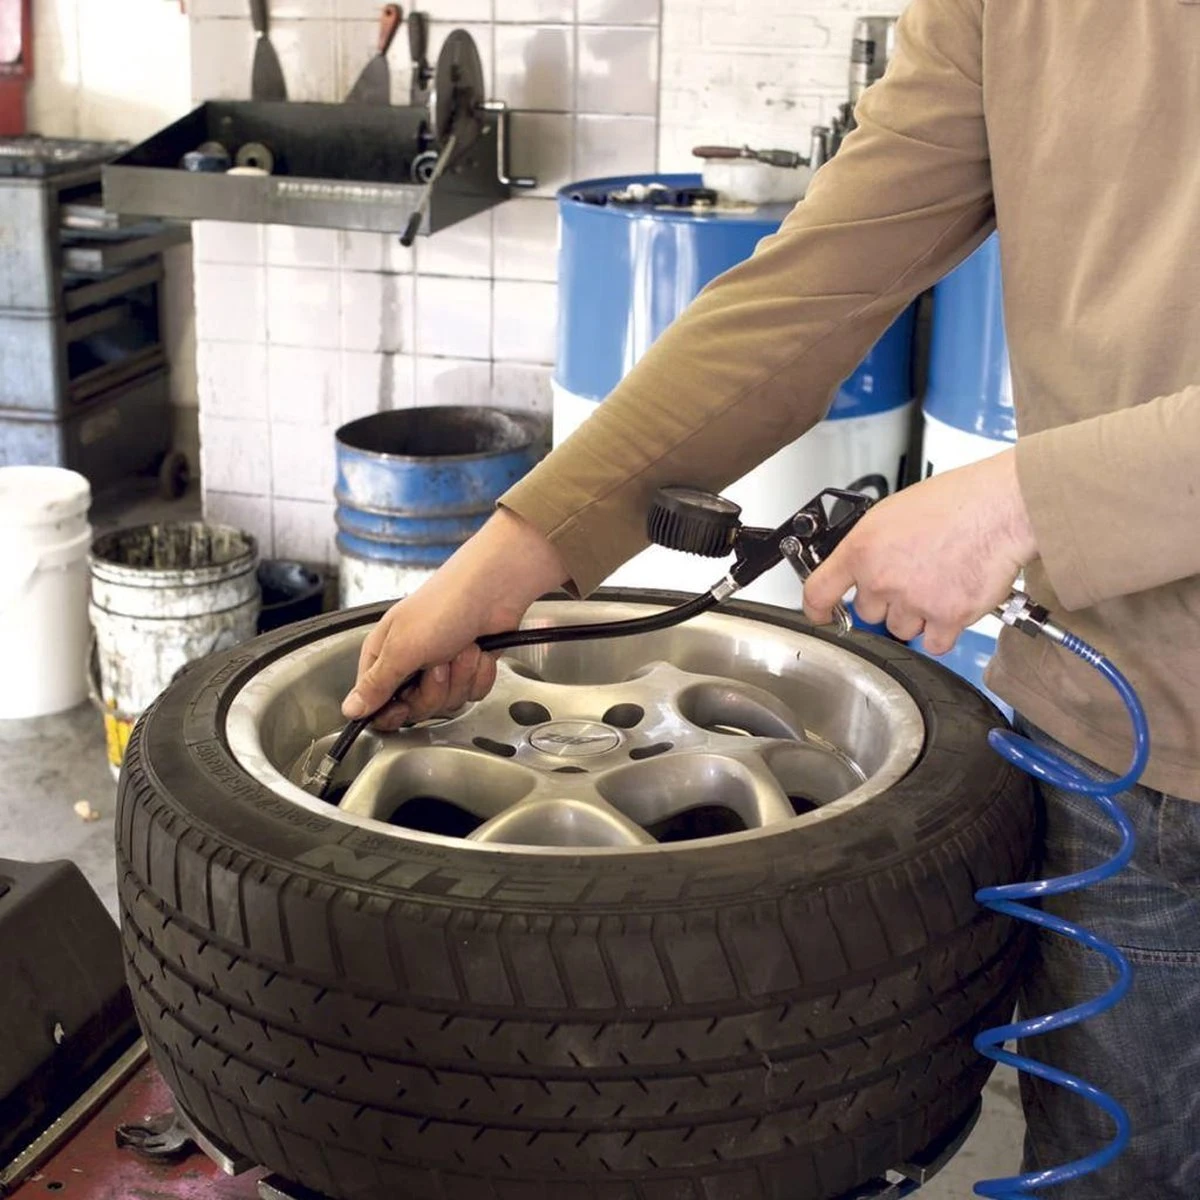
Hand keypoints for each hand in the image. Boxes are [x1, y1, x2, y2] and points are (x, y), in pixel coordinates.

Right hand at [342, 508, 568, 728]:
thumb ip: (376, 684)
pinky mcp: (470, 668)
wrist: (494, 588)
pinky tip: (480, 652)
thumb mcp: (402, 648)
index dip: (390, 712)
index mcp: (384, 655)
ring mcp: (442, 666)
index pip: (376, 704)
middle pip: (416, 709)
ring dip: (460, 677)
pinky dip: (479, 674)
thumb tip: (350, 709)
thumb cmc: (444, 605)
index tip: (402, 707)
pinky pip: (473, 693)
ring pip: (448, 703)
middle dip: (433, 690)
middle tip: (438, 664)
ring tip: (461, 648)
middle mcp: (411, 662)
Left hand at [803, 450, 1036, 654]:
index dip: (817, 609)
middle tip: (913, 579)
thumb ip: (871, 544)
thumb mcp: (893, 512)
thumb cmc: (957, 501)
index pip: (819, 590)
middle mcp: (883, 578)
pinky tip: (953, 606)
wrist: (1001, 507)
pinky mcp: (947, 617)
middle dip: (887, 602)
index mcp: (862, 549)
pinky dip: (944, 631)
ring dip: (917, 617)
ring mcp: (914, 600)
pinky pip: (934, 643)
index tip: (820, 615)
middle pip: (868, 613)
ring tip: (939, 583)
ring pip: (902, 629)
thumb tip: (863, 563)